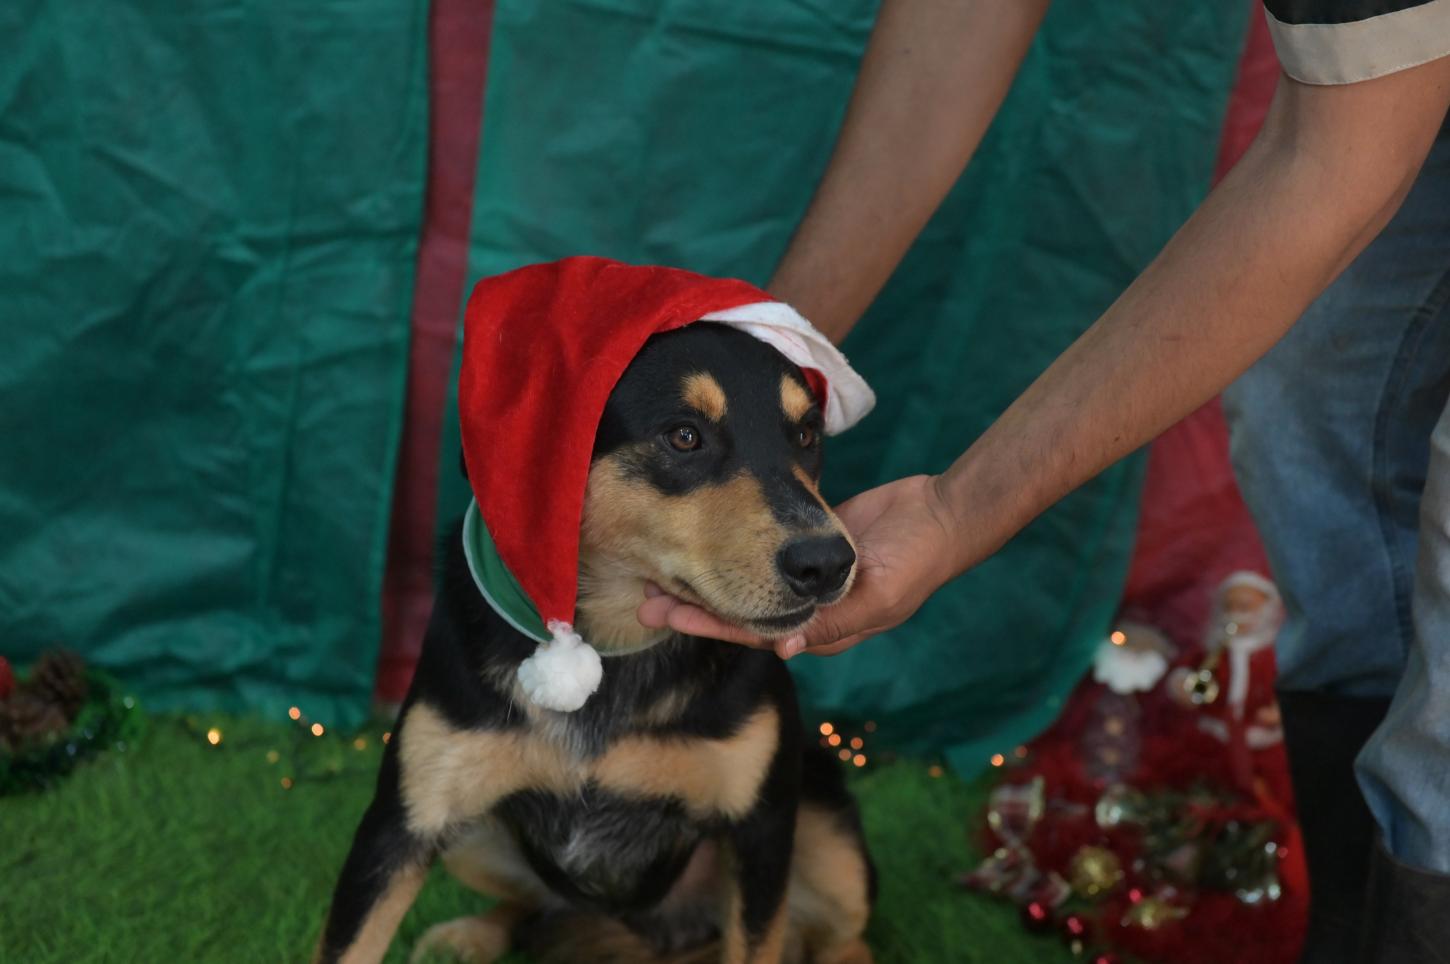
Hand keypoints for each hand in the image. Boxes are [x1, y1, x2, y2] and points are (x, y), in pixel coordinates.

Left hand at [636, 474, 963, 657]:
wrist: (942, 513)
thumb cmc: (916, 558)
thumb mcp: (878, 594)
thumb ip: (833, 622)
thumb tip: (783, 648)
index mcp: (823, 630)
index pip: (754, 631)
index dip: (710, 623)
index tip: (668, 614)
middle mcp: (807, 610)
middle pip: (739, 610)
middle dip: (694, 604)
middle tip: (644, 595)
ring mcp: (804, 577)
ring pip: (745, 581)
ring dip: (707, 575)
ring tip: (661, 566)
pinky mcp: (805, 545)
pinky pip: (761, 554)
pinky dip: (732, 551)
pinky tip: (701, 540)